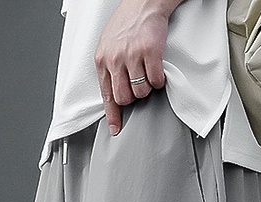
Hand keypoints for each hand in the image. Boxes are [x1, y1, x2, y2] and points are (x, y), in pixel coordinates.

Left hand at [94, 0, 169, 135]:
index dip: (112, 115)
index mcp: (102, 60)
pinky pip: (155, 81)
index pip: (106, 95)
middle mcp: (115, 59)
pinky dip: (158, 79)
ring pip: (141, 92)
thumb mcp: (109, 47)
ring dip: (147, 87)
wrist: (143, 3)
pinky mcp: (150, 53)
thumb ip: (109, 69)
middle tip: (138, 85)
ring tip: (146, 72)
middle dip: (133, 97)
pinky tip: (156, 68)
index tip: (116, 129)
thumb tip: (115, 96)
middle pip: (124, 98)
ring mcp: (132, 56)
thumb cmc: (127, 25)